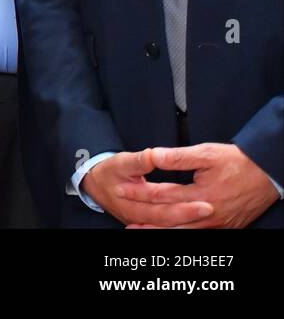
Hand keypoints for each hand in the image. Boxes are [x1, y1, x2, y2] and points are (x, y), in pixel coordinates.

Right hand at [81, 149, 212, 226]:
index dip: (184, 208)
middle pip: (168, 221)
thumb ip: (139, 160)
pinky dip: (180, 225)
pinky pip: (164, 226)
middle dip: (191, 216)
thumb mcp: (121, 162)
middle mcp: (137, 217)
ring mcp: (141, 221)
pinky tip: (195, 221)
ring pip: (167, 227)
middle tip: (211, 209)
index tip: (205, 202)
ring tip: (208, 215)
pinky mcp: (145, 221)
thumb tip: (154, 156)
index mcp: (131, 204)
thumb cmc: (109, 172)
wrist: (95, 183)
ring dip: (187, 222)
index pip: (161, 209)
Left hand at [117, 143, 280, 228]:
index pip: (163, 195)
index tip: (121, 190)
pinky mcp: (226, 228)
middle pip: (171, 220)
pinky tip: (170, 232)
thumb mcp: (207, 153)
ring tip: (141, 232)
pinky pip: (199, 235)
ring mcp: (219, 224)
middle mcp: (209, 214)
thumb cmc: (237, 162)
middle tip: (126, 223)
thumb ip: (178, 157)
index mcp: (202, 195)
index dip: (141, 193)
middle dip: (147, 221)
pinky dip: (182, 234)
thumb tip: (153, 156)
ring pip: (184, 232)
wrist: (268, 175)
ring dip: (162, 232)